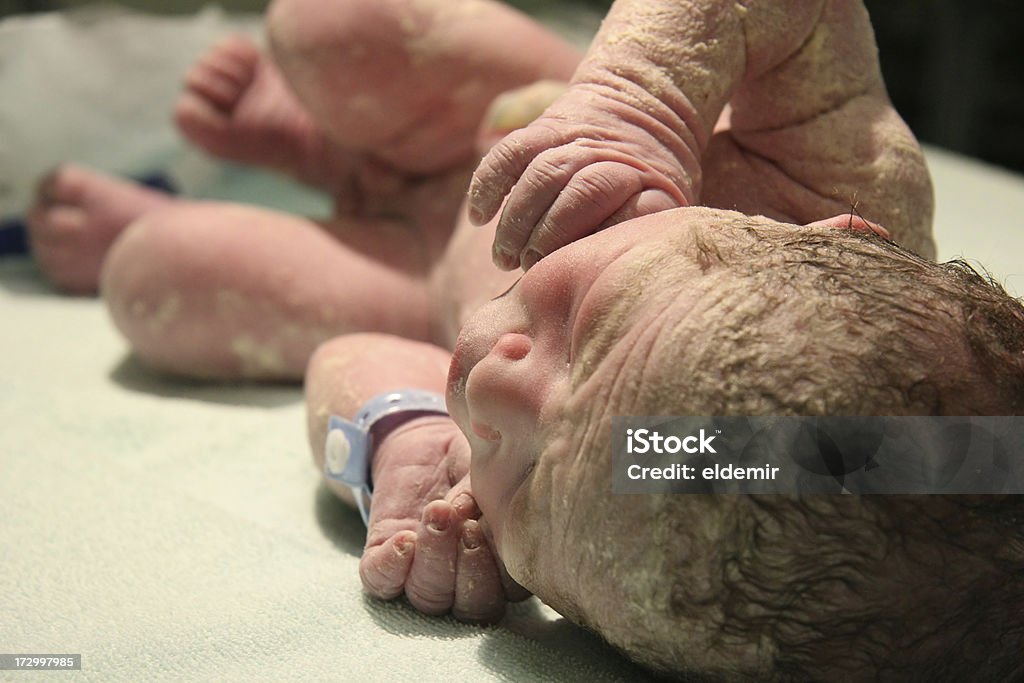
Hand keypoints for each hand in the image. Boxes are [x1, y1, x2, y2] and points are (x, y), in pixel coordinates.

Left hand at [358, 414, 526, 621]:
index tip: (496, 525)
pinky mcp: (384, 563)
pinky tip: (404, 537)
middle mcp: (464, 581)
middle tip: (468, 527)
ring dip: (435, 558)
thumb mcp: (490, 466)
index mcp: (502, 565)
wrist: (427, 446)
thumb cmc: (472, 460)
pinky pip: (382, 583)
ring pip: (430, 597)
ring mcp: (422, 576)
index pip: (511, 589)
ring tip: (438, 512)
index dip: (504, 565)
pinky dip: (392, 565)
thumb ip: (490, 491)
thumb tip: (470, 508)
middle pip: (473, 606)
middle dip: (472, 572)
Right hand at [468, 83, 695, 270]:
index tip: (572, 271)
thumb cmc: (645, 187)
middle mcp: (617, 158)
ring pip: (541, 176)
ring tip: (503, 258)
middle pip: (582, 194)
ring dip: (515, 223)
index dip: (594, 246)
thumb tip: (604, 282)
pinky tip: (478, 217)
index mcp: (654, 185)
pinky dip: (489, 185)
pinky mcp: (547, 126)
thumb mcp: (663, 212)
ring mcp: (580, 139)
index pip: (628, 215)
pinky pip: (511, 152)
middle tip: (529, 268)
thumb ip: (638, 240)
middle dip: (548, 238)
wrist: (639, 110)